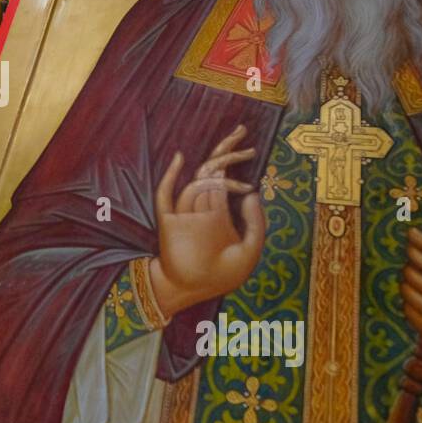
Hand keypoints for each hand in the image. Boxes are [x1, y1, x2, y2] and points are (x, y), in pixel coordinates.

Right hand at [148, 124, 265, 320]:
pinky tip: (179, 159)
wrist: (194, 293)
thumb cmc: (222, 276)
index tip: (251, 149)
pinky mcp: (170, 222)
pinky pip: (166, 195)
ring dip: (218, 165)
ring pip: (199, 179)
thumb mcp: (249, 250)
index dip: (236, 161)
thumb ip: (255, 223)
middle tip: (242, 129)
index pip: (226, 178)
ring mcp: (186, 213)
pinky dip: (170, 176)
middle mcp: (202, 208)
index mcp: (219, 213)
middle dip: (227, 149)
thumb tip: (253, 193)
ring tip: (237, 150)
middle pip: (213, 170)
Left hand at [401, 228, 421, 388]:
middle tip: (410, 268)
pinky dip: (409, 308)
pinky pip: (416, 319)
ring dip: (406, 288)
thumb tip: (416, 236)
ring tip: (408, 285)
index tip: (410, 243)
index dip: (414, 249)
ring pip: (413, 297)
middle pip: (417, 277)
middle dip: (409, 269)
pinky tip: (412, 304)